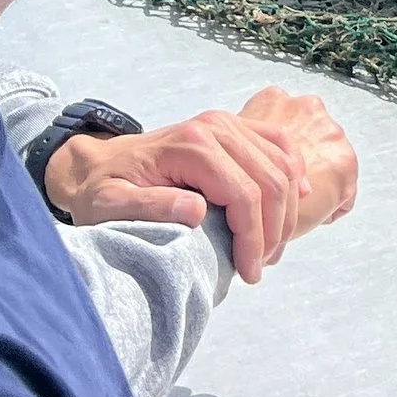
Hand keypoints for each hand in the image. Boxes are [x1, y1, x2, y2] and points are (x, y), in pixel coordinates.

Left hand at [45, 88, 357, 285]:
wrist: (99, 164)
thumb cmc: (104, 188)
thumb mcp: (112, 204)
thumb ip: (150, 207)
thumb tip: (197, 212)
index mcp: (191, 145)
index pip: (244, 193)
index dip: (253, 238)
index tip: (250, 272)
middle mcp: (216, 127)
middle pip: (270, 180)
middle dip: (274, 230)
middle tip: (261, 267)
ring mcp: (228, 123)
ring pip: (282, 164)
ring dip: (286, 209)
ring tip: (271, 248)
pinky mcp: (235, 128)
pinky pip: (279, 144)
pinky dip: (293, 172)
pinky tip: (297, 198)